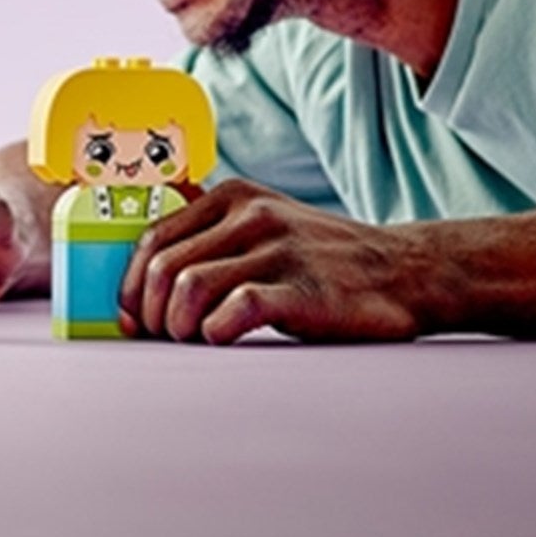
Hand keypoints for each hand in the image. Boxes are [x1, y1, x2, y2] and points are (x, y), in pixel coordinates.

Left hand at [119, 179, 434, 341]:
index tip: (129, 316)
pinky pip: (236, 308)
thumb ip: (212, 241)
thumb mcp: (264, 228)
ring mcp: (278, 249)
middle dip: (149, 311)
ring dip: (177, 324)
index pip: (153, 238)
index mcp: (232, 197)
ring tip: (192, 339)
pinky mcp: (303, 288)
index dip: (129, 283)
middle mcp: (251, 215)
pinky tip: (224, 339)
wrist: (407, 272)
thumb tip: (144, 286)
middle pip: (163, 265)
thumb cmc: (323, 260)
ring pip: (189, 285)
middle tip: (161, 338)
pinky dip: (216, 331)